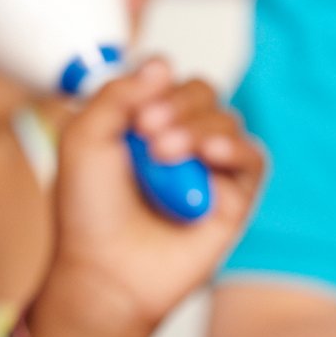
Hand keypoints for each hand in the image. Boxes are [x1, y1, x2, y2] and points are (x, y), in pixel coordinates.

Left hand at [28, 60, 266, 336]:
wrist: (103, 272)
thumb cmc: (87, 214)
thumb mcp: (83, 139)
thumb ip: (116, 94)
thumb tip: (161, 64)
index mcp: (140, 123)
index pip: (165, 79)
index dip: (155, 85)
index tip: (135, 112)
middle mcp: (177, 141)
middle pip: (201, 92)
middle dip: (176, 104)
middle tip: (147, 133)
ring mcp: (206, 168)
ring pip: (226, 119)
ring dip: (197, 127)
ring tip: (165, 154)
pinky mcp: (233, 198)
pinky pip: (252, 157)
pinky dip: (234, 147)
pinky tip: (210, 154)